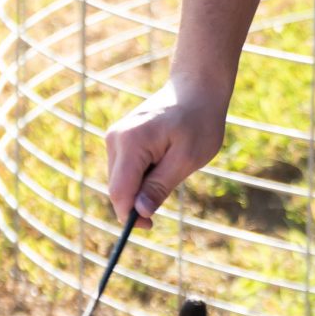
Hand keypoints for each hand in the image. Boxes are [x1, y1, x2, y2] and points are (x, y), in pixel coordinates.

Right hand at [105, 80, 228, 222]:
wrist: (196, 89)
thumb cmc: (198, 122)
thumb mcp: (187, 158)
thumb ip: (160, 185)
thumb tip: (140, 212)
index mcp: (131, 143)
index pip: (119, 191)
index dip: (130, 215)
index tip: (149, 226)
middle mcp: (116, 138)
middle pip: (118, 187)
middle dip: (137, 200)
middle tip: (169, 192)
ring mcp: (116, 137)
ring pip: (121, 179)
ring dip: (141, 186)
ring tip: (171, 166)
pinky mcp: (121, 138)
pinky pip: (126, 168)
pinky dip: (142, 174)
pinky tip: (164, 159)